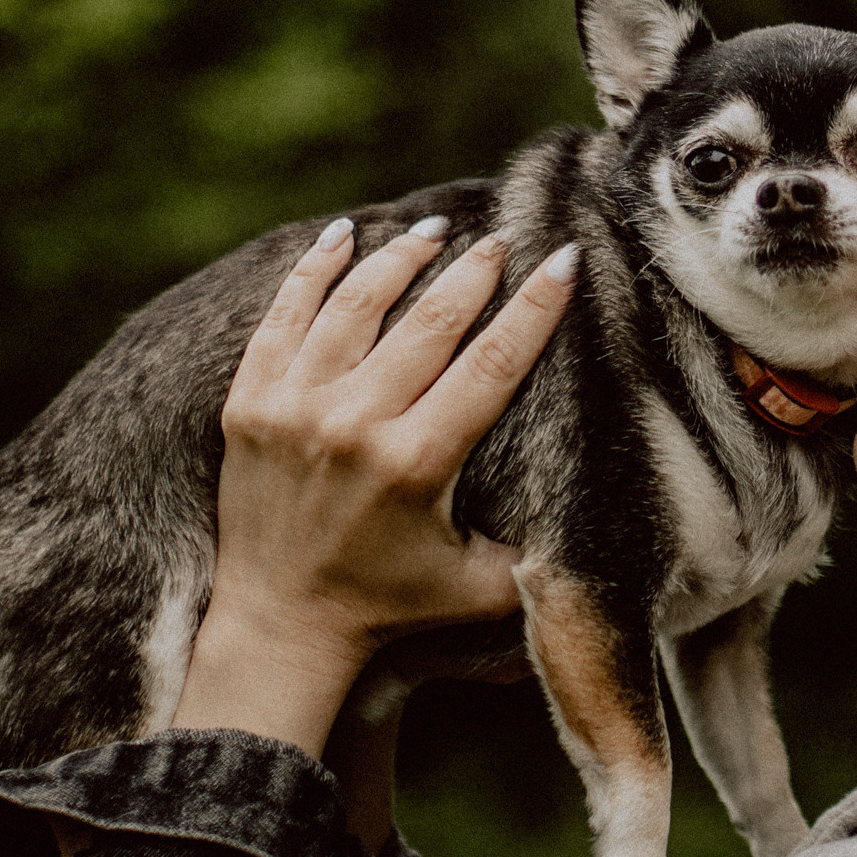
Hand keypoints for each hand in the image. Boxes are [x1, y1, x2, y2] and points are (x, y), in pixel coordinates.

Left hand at [172, 217, 578, 765]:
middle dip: (475, 270)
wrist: (280, 625)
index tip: (564, 260)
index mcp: (416, 464)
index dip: (534, 307)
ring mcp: (294, 409)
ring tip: (436, 230)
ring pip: (355, 305)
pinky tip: (344, 234)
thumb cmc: (391, 605)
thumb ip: (540, 554)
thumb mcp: (479, 588)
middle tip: (504, 236)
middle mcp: (353, 427)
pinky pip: (284, 317)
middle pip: (429, 322)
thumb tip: (608, 516)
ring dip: (401, 258)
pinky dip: (314, 270)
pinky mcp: (248, 404)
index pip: (491, 363)